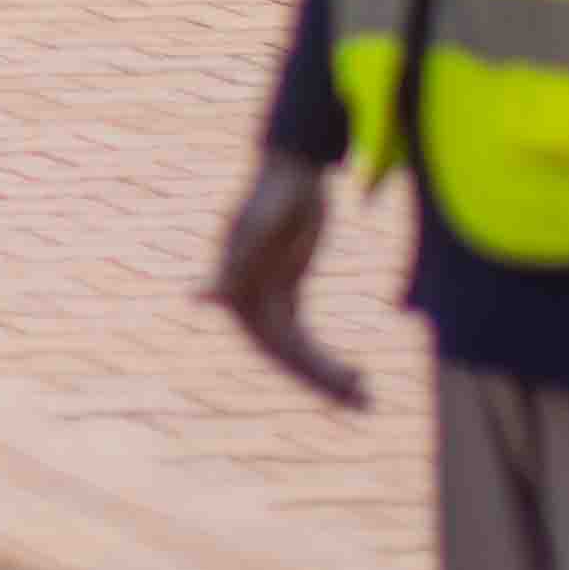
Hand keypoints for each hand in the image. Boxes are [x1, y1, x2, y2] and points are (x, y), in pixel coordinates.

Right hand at [209, 150, 368, 410]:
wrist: (292, 168)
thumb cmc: (275, 191)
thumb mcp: (261, 226)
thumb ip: (237, 261)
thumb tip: (201, 298)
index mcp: (238, 287)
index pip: (266, 341)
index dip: (297, 369)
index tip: (333, 389)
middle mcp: (249, 300)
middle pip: (287, 355)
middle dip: (324, 381)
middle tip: (366, 402)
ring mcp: (268, 298)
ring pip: (298, 352)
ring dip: (328, 377)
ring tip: (367, 400)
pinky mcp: (287, 293)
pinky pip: (304, 338)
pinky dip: (326, 359)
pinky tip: (356, 375)